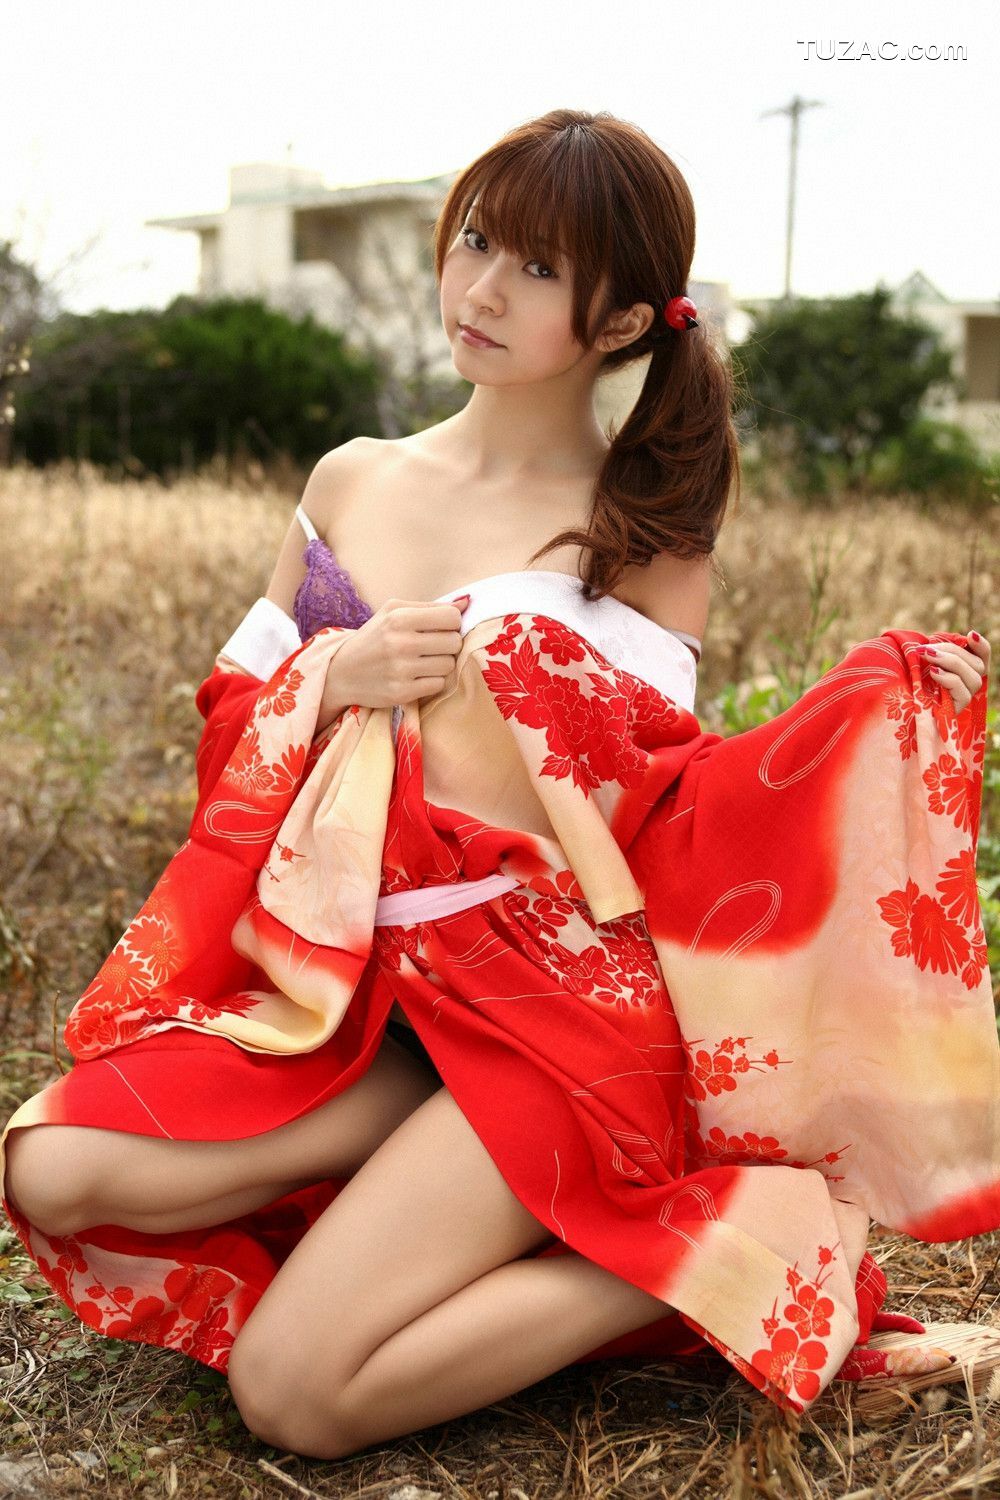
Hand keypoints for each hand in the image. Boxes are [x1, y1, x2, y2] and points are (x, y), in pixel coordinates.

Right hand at [317, 594, 471, 731]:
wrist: (341, 672)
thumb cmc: (373, 638)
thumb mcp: (393, 612)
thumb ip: (430, 607)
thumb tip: (466, 603)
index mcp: (398, 618)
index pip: (451, 618)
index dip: (452, 623)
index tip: (441, 628)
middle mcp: (400, 643)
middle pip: (454, 642)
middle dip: (448, 644)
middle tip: (432, 647)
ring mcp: (401, 670)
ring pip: (449, 665)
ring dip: (440, 664)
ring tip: (423, 662)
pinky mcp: (402, 692)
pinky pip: (438, 685)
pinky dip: (432, 681)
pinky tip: (416, 676)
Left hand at [917, 632, 991, 713]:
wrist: (896, 709)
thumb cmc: (910, 680)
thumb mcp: (923, 662)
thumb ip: (935, 651)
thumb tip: (935, 641)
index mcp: (966, 669)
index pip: (983, 656)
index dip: (981, 645)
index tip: (970, 634)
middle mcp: (969, 683)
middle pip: (978, 665)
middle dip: (952, 651)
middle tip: (927, 648)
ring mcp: (964, 697)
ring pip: (973, 678)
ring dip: (950, 662)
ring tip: (928, 656)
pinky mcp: (957, 709)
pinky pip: (963, 693)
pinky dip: (949, 679)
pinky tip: (934, 672)